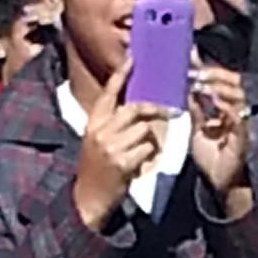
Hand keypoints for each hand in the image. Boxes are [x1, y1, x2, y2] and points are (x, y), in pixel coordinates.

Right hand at [71, 59, 169, 229]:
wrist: (88, 199)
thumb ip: (113, 124)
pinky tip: (141, 165)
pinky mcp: (123, 162)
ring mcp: (111, 146)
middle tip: (169, 110)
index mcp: (93, 123)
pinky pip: (148, 150)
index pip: (109, 93)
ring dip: (151, 141)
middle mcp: (101, 131)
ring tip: (143, 152)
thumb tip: (136, 108)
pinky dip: (150, 156)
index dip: (121, 75)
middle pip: (134, 109)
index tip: (133, 59)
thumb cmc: (97, 168)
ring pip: (145, 131)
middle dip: (154, 109)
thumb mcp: (97, 140)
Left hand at [188, 64, 252, 205]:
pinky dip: (228, 107)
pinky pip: (239, 117)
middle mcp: (236, 112)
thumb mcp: (198, 130)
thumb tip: (188, 89)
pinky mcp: (244, 136)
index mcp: (226, 108)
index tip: (191, 55)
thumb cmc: (212, 158)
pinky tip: (216, 101)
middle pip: (231, 84)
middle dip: (214, 74)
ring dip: (220, 87)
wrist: (220, 184)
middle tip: (196, 68)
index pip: (219, 83)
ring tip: (203, 81)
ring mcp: (242, 122)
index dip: (207, 70)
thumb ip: (196, 110)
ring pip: (238, 96)